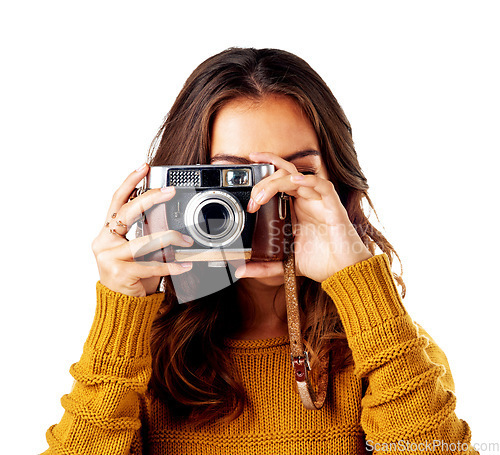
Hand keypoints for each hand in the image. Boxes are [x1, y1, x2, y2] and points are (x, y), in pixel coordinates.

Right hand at [91, 164, 193, 296]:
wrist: (122, 304)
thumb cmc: (132, 273)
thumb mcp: (137, 249)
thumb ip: (145, 231)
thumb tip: (165, 211)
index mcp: (106, 232)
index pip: (117, 201)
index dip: (130, 182)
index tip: (145, 167)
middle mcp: (103, 242)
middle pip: (127, 213)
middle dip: (150, 198)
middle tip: (170, 191)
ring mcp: (109, 258)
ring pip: (143, 241)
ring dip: (169, 239)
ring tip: (187, 240)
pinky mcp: (120, 274)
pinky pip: (152, 265)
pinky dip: (172, 265)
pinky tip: (185, 264)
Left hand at [235, 152, 372, 282]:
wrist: (344, 273)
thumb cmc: (321, 262)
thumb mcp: (285, 263)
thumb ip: (264, 266)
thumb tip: (241, 271)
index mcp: (296, 207)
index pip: (279, 178)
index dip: (265, 168)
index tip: (247, 173)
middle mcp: (307, 200)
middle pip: (283, 175)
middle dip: (263, 182)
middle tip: (252, 200)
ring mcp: (320, 202)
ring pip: (297, 177)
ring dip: (276, 182)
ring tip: (261, 195)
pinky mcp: (333, 209)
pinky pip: (323, 187)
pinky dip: (309, 181)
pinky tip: (295, 182)